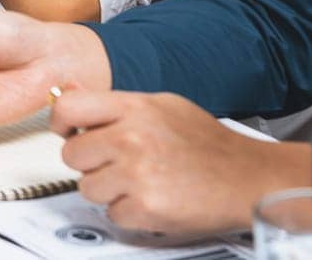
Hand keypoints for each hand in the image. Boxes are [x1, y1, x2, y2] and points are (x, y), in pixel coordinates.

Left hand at [52, 90, 311, 234]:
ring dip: (108, 190)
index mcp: (134, 108)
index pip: (68, 109)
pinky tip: (153, 199)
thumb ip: (115, 105)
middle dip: (91, 162)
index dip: (61, 123)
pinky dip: (129, 212)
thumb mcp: (161, 105)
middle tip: (117, 163)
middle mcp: (132, 138)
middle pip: (72, 155)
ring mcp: (138, 174)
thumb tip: (68, 98)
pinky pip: (112, 214)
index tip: (68, 132)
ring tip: (140, 181)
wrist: (249, 178)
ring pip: (88, 188)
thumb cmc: (208, 143)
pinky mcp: (147, 208)